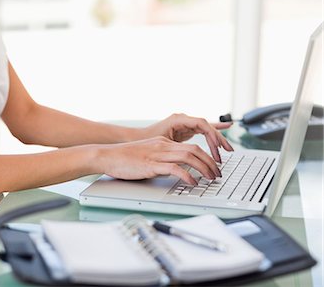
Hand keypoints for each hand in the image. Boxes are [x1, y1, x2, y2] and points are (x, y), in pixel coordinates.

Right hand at [97, 136, 221, 183]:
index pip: (191, 146)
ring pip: (189, 157)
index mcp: (163, 142)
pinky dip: (187, 176)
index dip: (206, 156)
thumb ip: (162, 159)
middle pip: (195, 150)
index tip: (213, 166)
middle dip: (210, 162)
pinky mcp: (151, 165)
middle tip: (217, 174)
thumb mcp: (147, 154)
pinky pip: (175, 168)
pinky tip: (192, 183)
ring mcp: (157, 154)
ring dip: (204, 168)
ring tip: (210, 178)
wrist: (107, 155)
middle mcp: (163, 146)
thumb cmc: (124, 158)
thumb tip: (177, 170)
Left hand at [139, 114, 233, 162]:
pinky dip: (213, 132)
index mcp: (179, 119)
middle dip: (218, 139)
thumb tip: (189, 155)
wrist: (136, 138)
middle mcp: (184, 119)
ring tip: (228, 149)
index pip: (202, 124)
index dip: (212, 135)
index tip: (218, 148)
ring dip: (217, 139)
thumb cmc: (146, 140)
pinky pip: (202, 130)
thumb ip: (176, 147)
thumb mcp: (162, 143)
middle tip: (228, 151)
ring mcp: (185, 124)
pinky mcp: (185, 129)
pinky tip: (226, 128)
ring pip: (206, 129)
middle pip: (207, 126)